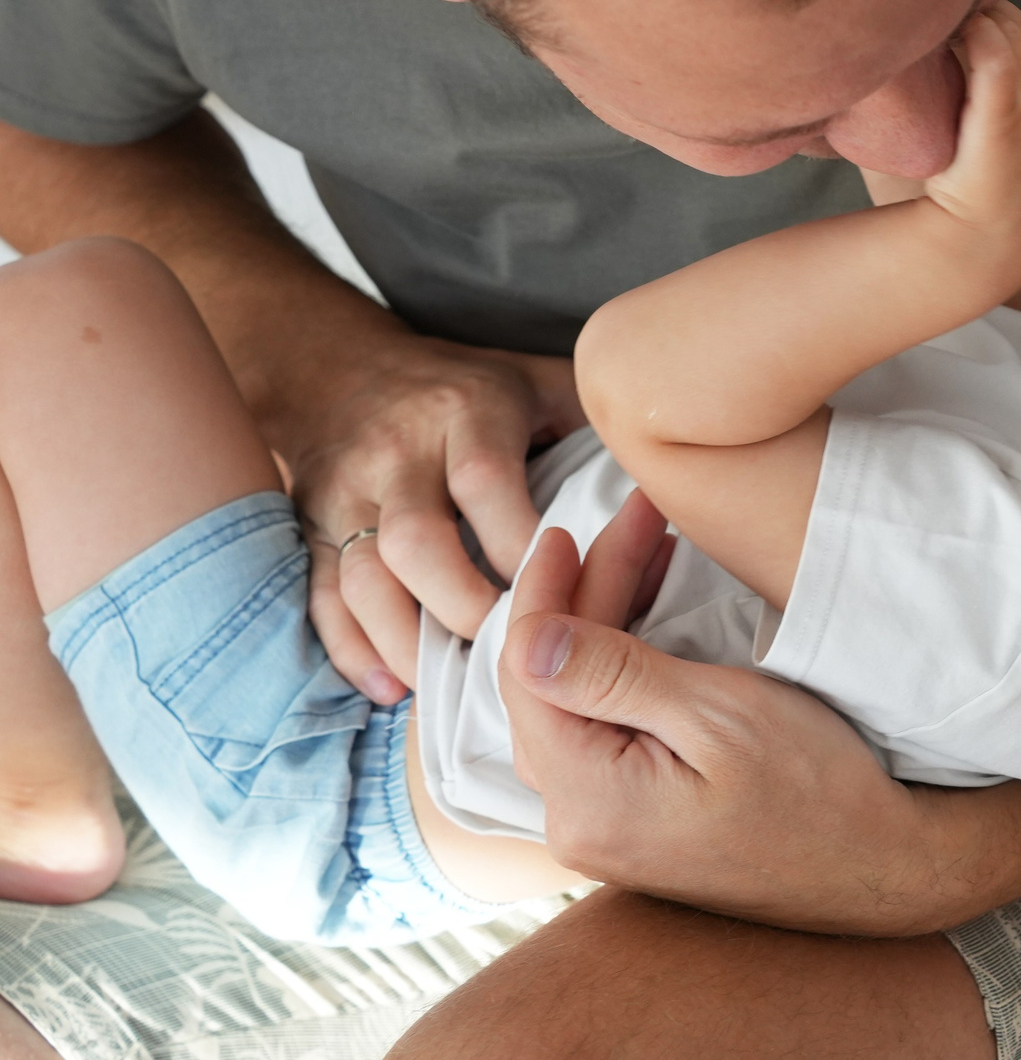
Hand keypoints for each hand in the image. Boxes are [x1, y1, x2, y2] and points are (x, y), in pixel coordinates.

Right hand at [284, 334, 584, 699]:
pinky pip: (320, 598)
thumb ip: (598, 427)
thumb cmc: (470, 388)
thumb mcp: (540, 382)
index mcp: (466, 412)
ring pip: (361, 579)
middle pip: (417, 541)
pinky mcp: (307, 530)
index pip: (486, 483)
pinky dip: (350, 650)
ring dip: (406, 643)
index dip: (522, 547)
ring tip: (453, 689)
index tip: (563, 595)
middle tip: (514, 657)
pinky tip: (391, 688)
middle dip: (465, 607)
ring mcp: (344, 494)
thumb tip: (674, 484)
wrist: (340, 370)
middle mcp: (397, 453)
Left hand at [496, 495, 953, 932]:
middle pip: (553, 687)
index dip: (544, 594)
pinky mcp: (637, 827)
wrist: (883, 869)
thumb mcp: (722, 715)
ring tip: (650, 556)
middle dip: (588, 595)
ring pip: (577, 706)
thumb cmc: (820, 791)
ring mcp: (607, 831)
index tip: (564, 530)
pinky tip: (651, 629)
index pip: (530, 674)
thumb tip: (528, 638)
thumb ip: (614, 677)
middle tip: (638, 521)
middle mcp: (579, 825)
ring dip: (607, 626)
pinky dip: (621, 672)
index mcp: (590, 799)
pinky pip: (604, 734)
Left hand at [916, 1, 1020, 286]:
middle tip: (941, 21)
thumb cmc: (991, 198)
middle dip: (987, 22)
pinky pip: (995, 54)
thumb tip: (994, 40)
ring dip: (973, 25)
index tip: (962, 29)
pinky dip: (972, 34)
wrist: (977, 253)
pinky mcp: (1009, 119)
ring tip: (935, 30)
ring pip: (1011, 37)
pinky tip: (946, 35)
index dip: (1002, 30)